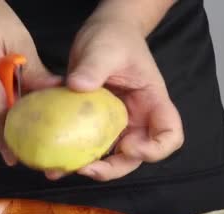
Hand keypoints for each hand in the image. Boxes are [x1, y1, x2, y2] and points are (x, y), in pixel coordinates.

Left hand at [47, 16, 183, 180]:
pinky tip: (53, 160)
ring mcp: (117, 125)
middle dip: (112, 168)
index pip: (169, 136)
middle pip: (136, 157)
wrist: (103, 33)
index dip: (155, 150)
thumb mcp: (105, 48)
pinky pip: (88, 147)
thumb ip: (94, 66)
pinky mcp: (95, 126)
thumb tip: (77, 85)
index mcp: (153, 102)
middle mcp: (138, 120)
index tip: (129, 146)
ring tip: (61, 169)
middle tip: (86, 169)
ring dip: (89, 168)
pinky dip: (73, 156)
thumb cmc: (114, 38)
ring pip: (110, 158)